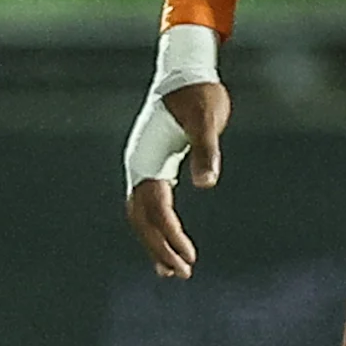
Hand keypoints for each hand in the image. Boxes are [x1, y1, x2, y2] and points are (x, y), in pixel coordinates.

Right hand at [121, 81, 229, 277]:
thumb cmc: (198, 94)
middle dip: (159, 247)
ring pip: (141, 215)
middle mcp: (138, 165)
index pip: (155, 208)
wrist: (184, 71)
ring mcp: (141, 165)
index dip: (170, 236)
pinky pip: (148, 204)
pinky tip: (171, 243)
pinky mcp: (151, 164)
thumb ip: (207, 150)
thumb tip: (208, 184)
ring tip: (173, 271)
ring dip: (156, 242)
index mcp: (147, 159)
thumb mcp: (207, 120)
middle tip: (182, 274)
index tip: (189, 258)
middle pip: (141, 218)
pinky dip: (157, 227)